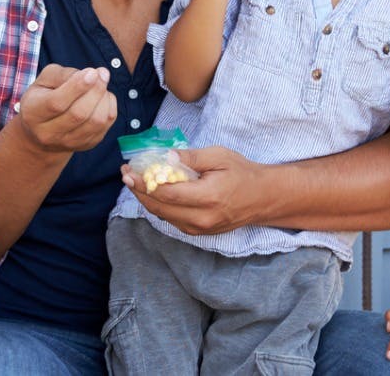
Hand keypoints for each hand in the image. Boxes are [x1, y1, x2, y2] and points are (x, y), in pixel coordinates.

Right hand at [10, 64, 115, 155]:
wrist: (41, 133)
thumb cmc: (43, 98)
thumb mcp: (43, 81)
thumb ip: (63, 75)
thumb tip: (91, 75)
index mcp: (33, 114)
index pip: (56, 103)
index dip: (77, 87)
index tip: (92, 72)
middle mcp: (49, 133)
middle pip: (79, 114)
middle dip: (96, 90)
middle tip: (102, 73)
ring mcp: (69, 143)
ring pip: (96, 121)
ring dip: (104, 98)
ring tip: (101, 84)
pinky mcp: (87, 145)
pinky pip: (106, 125)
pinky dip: (109, 106)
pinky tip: (102, 97)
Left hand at [121, 146, 263, 235]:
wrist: (262, 198)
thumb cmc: (242, 172)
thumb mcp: (219, 156)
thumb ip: (191, 158)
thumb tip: (166, 158)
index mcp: (207, 197)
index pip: (166, 193)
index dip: (143, 183)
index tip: (128, 171)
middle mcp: (201, 218)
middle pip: (159, 207)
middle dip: (138, 190)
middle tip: (126, 174)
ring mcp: (199, 229)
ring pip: (162, 216)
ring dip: (146, 199)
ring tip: (135, 181)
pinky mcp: (198, 233)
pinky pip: (171, 220)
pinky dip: (159, 206)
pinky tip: (153, 192)